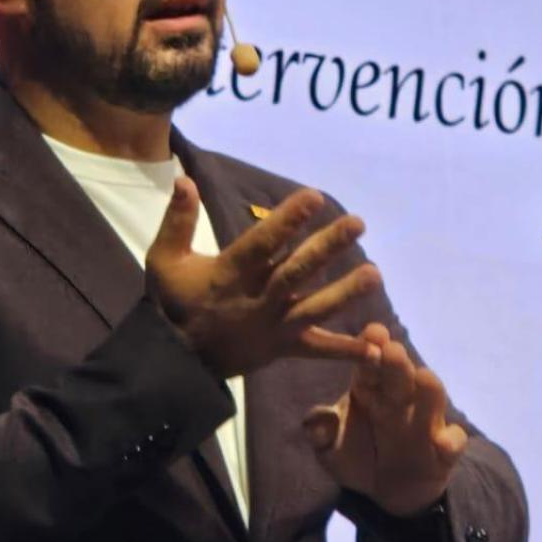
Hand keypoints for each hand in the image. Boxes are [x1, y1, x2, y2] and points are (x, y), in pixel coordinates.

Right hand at [144, 177, 378, 377]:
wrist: (176, 362)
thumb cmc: (174, 304)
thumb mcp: (165, 260)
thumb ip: (177, 220)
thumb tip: (185, 179)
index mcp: (231, 274)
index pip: (263, 244)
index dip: (288, 221)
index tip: (314, 197)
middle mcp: (258, 299)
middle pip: (297, 272)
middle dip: (327, 247)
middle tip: (357, 224)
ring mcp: (275, 326)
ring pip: (314, 308)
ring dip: (345, 292)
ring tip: (374, 274)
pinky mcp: (285, 347)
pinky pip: (318, 349)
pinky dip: (346, 350)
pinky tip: (376, 348)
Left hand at [302, 323, 468, 516]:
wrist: (383, 492)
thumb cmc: (355, 457)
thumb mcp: (330, 449)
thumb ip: (320, 433)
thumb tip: (316, 422)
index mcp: (369, 389)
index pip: (370, 361)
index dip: (371, 345)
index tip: (371, 333)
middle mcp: (399, 398)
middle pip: (401, 373)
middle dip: (397, 361)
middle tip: (392, 350)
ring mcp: (425, 420)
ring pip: (432, 396)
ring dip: (429, 388)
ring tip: (423, 379)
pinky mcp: (445, 448)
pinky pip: (453, 441)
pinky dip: (451, 440)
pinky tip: (442, 444)